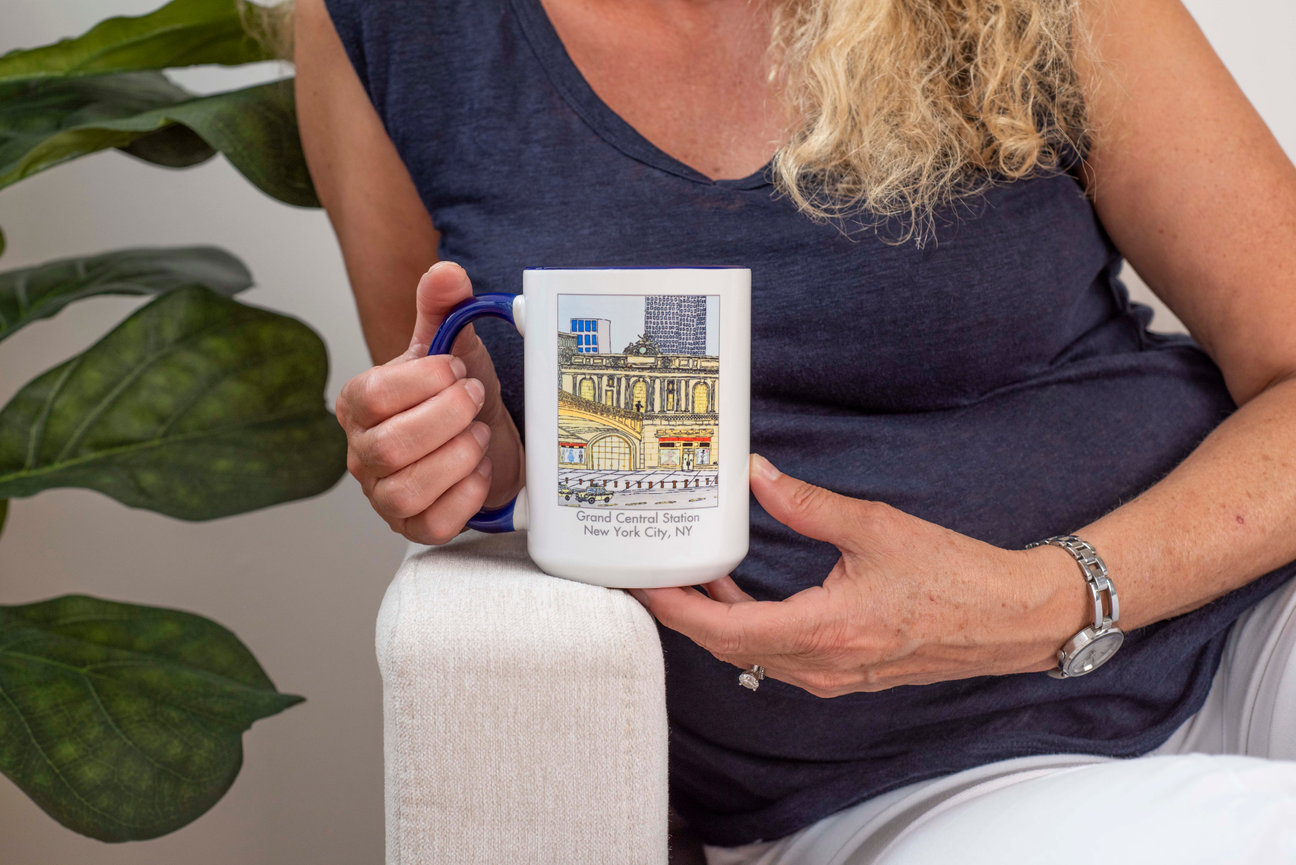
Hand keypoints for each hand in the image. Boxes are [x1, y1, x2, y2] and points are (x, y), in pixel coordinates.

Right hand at [335, 262, 523, 542]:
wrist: (485, 441)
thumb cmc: (459, 397)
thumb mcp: (453, 347)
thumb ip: (443, 308)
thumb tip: (446, 273)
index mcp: (358, 404)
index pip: (372, 395)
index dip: (424, 381)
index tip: (457, 370)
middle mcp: (362, 452)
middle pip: (388, 446)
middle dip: (446, 419)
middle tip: (475, 401)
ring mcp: (384, 495)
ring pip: (405, 491)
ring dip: (456, 459)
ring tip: (477, 435)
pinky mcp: (414, 527)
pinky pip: (431, 524)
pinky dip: (464, 497)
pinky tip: (479, 471)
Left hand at [630, 455, 1088, 696]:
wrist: (1011, 618)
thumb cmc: (955, 577)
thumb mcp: (874, 527)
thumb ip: (807, 504)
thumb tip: (758, 474)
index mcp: (826, 630)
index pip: (725, 632)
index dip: (677, 611)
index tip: (646, 587)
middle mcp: (824, 665)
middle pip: (729, 648)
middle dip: (686, 614)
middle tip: (656, 576)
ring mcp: (835, 677)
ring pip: (753, 657)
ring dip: (718, 621)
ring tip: (694, 577)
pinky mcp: (847, 674)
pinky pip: (780, 659)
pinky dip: (751, 630)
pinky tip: (743, 597)